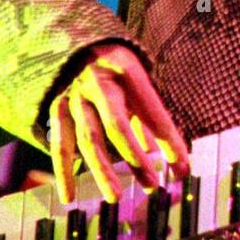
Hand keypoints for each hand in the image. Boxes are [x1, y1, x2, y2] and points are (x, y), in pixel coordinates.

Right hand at [47, 42, 190, 204]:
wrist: (76, 42)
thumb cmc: (118, 69)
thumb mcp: (138, 81)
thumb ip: (151, 118)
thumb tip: (170, 159)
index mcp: (127, 70)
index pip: (151, 110)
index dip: (168, 140)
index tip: (182, 168)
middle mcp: (98, 81)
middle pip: (116, 124)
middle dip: (134, 157)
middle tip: (150, 185)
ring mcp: (75, 95)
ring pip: (87, 138)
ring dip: (102, 170)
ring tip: (115, 196)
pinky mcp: (56, 108)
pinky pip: (60, 144)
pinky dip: (63, 172)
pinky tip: (69, 197)